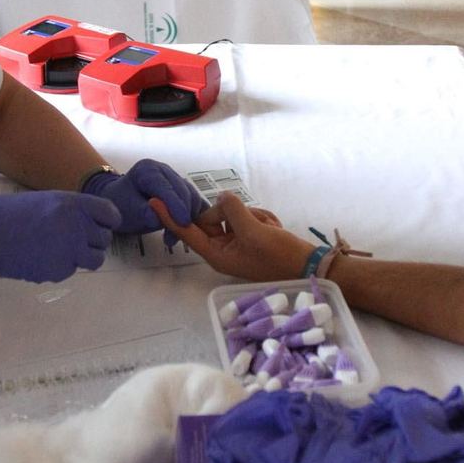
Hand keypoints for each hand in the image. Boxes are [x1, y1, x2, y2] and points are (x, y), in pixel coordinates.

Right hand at [0, 191, 120, 284]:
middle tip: (75, 238)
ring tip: (64, 251)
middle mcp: (76, 227)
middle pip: (105, 239)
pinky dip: (62, 266)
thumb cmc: (8, 213)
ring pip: (95, 259)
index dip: (108, 221)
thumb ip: (71, 211)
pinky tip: (43, 258)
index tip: (100, 224)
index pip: (111, 214)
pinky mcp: (58, 272)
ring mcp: (68, 251)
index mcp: (72, 204)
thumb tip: (92, 224)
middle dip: (93, 240)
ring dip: (85, 256)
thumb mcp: (46, 201)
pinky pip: (72, 270)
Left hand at [82, 159, 208, 240]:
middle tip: (175, 237)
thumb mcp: (128, 211)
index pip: (166, 188)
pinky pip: (193, 201)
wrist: (118, 203)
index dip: (176, 206)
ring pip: (191, 196)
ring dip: (188, 217)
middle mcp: (164, 170)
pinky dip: (193, 216)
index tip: (183, 223)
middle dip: (183, 214)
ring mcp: (174, 179)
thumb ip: (146, 214)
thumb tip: (165, 220)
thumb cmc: (120, 205)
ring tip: (174, 237)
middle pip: (182, 191)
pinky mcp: (181, 189)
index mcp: (148, 169)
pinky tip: (187, 230)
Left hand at [152, 192, 314, 281]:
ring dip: (255, 216)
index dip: (170, 216)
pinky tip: (275, 228)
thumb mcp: (255, 232)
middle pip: (213, 217)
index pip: (187, 232)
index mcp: (217, 254)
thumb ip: (234, 211)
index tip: (153, 201)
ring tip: (271, 230)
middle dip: (236, 213)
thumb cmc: (280, 256)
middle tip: (257, 224)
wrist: (310, 266)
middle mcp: (223, 248)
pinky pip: (249, 215)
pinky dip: (263, 218)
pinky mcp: (250, 235)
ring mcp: (237, 241)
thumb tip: (223, 197)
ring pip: (234, 213)